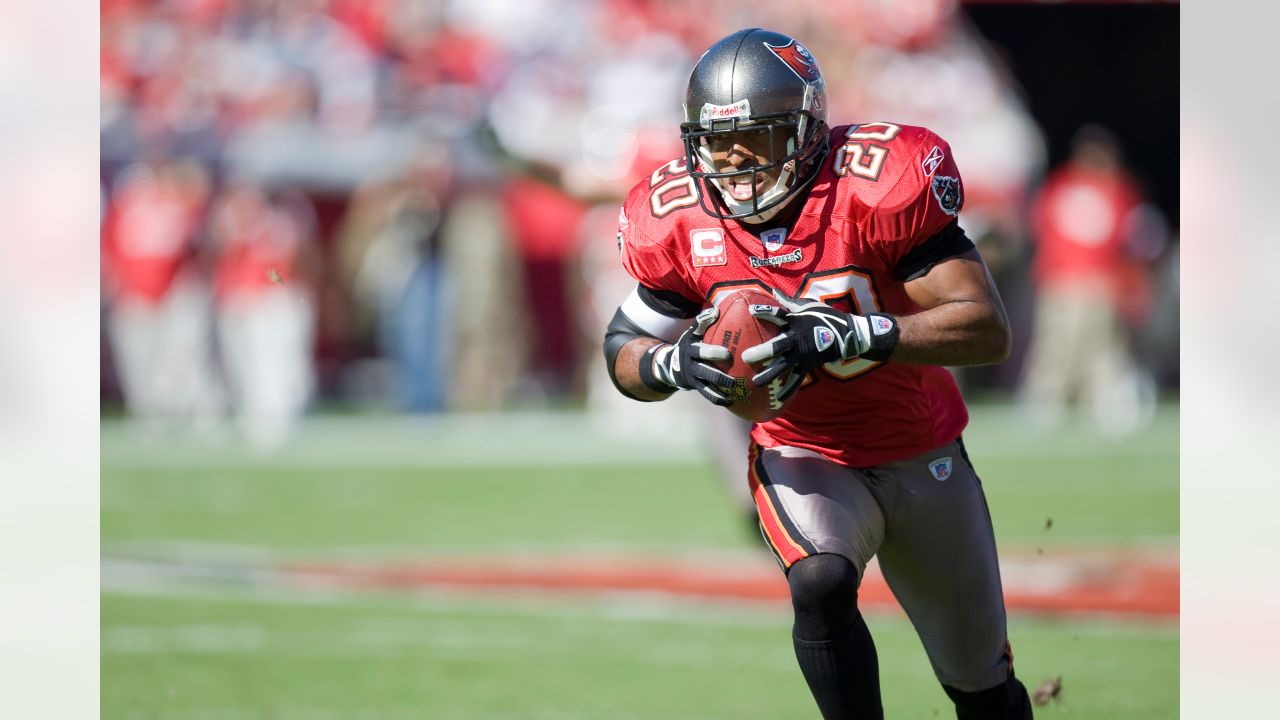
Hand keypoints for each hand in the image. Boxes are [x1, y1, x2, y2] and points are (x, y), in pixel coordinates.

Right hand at [649, 307, 736, 404]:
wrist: (670, 365)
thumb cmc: (689, 345)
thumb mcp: (692, 332)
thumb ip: (703, 322)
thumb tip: (717, 310)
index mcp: (691, 348)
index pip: (700, 349)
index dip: (712, 352)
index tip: (726, 353)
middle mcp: (690, 363)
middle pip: (705, 370)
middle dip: (719, 374)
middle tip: (734, 378)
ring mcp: (693, 376)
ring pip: (707, 384)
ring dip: (720, 387)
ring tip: (734, 388)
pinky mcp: (695, 386)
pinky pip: (708, 394)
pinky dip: (719, 399)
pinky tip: (731, 401)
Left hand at [742, 289, 896, 390]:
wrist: (849, 334)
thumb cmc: (825, 317)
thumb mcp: (808, 306)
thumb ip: (789, 302)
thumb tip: (773, 291)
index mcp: (795, 321)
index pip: (778, 315)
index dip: (765, 312)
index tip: (751, 311)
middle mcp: (797, 339)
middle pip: (777, 346)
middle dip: (762, 352)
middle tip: (745, 357)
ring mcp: (802, 354)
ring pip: (783, 365)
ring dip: (769, 374)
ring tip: (755, 382)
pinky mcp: (808, 365)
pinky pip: (796, 379)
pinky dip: (787, 390)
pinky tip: (776, 399)